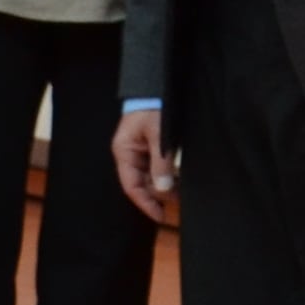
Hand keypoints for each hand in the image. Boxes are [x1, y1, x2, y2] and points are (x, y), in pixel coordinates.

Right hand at [113, 105, 176, 221]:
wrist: (157, 88)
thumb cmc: (154, 108)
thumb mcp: (160, 136)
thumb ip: (161, 163)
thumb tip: (163, 189)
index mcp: (124, 152)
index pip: (132, 186)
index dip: (145, 203)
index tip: (159, 215)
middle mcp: (129, 154)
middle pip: (141, 184)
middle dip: (157, 196)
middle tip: (175, 207)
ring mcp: (139, 152)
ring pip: (150, 177)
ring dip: (164, 187)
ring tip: (180, 196)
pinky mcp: (150, 148)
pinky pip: (156, 168)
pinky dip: (166, 176)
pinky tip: (178, 182)